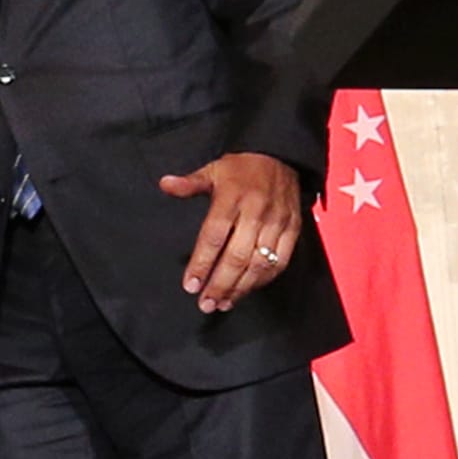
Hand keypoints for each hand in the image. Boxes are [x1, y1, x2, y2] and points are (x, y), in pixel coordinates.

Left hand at [160, 152, 305, 312]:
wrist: (281, 155)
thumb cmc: (243, 168)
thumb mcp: (213, 170)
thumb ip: (189, 183)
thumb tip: (165, 184)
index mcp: (232, 198)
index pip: (214, 236)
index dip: (202, 263)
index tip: (190, 284)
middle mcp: (255, 212)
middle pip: (236, 257)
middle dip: (219, 285)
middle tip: (205, 303)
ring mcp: (276, 223)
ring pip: (259, 264)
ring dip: (240, 288)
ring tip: (223, 303)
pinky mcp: (293, 229)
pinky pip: (280, 261)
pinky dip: (263, 280)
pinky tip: (247, 290)